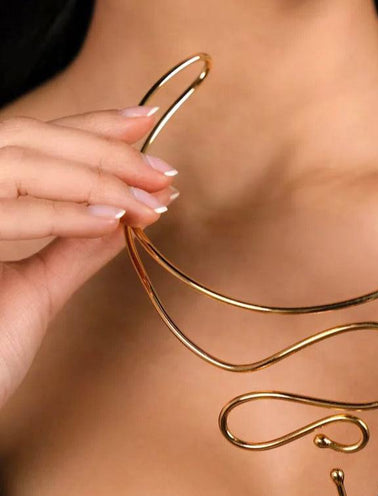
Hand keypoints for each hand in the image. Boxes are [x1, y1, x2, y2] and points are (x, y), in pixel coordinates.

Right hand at [0, 107, 178, 407]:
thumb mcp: (36, 290)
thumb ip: (74, 248)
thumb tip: (121, 216)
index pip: (33, 145)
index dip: (88, 126)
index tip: (141, 121)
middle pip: (26, 138)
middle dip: (102, 149)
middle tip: (160, 171)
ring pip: (18, 163)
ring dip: (94, 177)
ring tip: (149, 200)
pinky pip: (6, 211)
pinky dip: (62, 213)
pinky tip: (112, 218)